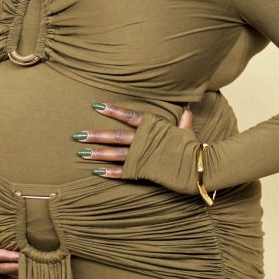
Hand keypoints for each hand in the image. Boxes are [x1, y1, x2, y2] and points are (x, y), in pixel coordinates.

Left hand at [74, 102, 192, 177]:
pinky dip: (109, 172)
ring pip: (115, 153)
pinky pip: (123, 172)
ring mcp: (143, 156)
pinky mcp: (144, 172)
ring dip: (97, 153)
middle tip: (78, 135)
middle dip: (95, 135)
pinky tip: (97, 171)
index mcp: (153, 126)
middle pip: (115, 136)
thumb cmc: (194, 147)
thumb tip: (187, 108)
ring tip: (81, 152)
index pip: (128, 115)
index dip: (112, 110)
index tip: (96, 106)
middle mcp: (144, 140)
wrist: (200, 166)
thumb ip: (183, 120)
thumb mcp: (187, 131)